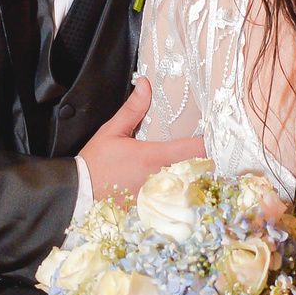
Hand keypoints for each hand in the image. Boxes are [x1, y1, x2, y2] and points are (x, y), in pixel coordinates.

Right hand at [78, 79, 205, 198]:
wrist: (79, 194)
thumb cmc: (95, 164)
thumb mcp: (111, 132)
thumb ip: (132, 110)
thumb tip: (145, 86)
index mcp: (154, 156)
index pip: (195, 149)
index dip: (210, 142)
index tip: (216, 136)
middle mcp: (161, 178)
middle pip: (199, 170)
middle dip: (207, 161)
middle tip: (212, 153)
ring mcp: (159, 197)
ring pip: (190, 188)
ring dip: (197, 179)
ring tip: (201, 171)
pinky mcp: (154, 209)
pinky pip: (176, 202)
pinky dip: (182, 195)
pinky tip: (181, 190)